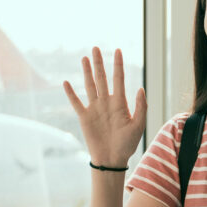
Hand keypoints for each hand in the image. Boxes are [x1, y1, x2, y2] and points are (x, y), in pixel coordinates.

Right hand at [63, 47, 145, 166]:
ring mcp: (94, 109)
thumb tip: (141, 88)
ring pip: (89, 86)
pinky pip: (76, 103)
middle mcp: (106, 102)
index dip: (118, 65)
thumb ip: (140, 107)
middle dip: (99, 63)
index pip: (118, 79)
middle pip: (101, 78)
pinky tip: (66, 82)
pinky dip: (71, 93)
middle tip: (96, 47)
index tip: (118, 50)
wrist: (112, 159)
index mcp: (120, 103)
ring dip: (87, 72)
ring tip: (85, 58)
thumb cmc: (127, 144)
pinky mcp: (84, 117)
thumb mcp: (138, 125)